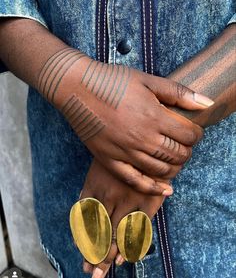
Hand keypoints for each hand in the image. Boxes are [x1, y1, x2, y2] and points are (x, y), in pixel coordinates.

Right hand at [39, 52, 212, 194]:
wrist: (77, 88)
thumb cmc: (113, 81)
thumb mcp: (148, 80)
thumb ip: (179, 93)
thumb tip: (207, 103)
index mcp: (153, 117)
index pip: (188, 135)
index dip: (196, 135)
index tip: (193, 132)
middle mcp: (142, 138)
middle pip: (177, 154)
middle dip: (187, 151)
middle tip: (184, 145)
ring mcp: (125, 152)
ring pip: (160, 169)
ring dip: (174, 167)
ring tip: (175, 159)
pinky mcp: (109, 160)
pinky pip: (134, 180)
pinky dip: (152, 188)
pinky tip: (165, 190)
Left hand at [79, 160, 165, 277]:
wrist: (147, 146)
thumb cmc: (120, 159)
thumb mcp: (99, 169)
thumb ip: (90, 190)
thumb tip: (81, 211)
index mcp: (94, 187)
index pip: (85, 221)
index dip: (84, 242)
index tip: (84, 257)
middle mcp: (109, 196)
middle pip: (99, 232)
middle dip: (95, 256)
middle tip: (91, 274)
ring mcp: (128, 200)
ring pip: (115, 234)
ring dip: (108, 256)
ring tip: (100, 273)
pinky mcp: (147, 201)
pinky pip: (136, 229)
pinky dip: (128, 245)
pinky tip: (122, 258)